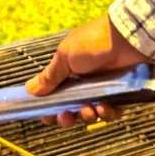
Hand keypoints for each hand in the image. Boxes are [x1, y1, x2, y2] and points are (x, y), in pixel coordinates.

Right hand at [25, 14, 150, 127]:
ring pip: (91, 114)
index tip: (47, 117)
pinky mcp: (120, 95)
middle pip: (72, 110)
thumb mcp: (65, 56)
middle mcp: (85, 82)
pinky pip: (111, 113)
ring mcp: (102, 89)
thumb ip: (49, 76)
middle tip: (67, 116)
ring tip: (90, 109)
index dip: (51, 109)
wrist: (125, 38)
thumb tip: (28, 90)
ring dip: (88, 116)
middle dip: (68, 117)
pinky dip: (107, 114)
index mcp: (69, 72)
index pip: (56, 96)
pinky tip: (105, 107)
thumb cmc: (93, 42)